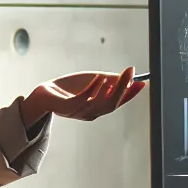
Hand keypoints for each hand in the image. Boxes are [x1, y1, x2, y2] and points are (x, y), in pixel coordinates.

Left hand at [20, 68, 143, 123]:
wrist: (44, 94)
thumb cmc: (68, 88)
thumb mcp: (91, 81)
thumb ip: (108, 80)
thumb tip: (128, 77)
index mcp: (98, 108)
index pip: (118, 103)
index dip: (131, 94)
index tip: (142, 82)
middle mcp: (91, 113)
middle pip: (111, 104)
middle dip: (123, 89)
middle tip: (131, 73)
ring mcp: (79, 112)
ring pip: (99, 104)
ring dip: (110, 89)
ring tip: (117, 76)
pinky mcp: (67, 107)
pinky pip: (83, 99)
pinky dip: (93, 88)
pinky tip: (99, 77)